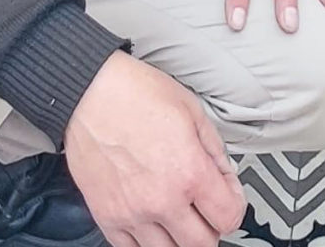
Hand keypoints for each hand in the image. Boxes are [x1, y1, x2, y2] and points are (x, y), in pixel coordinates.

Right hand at [63, 51, 243, 246]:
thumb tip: (225, 176)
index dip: (235, 208)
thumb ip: (214, 150)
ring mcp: (132, 213)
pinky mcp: (106, 217)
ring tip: (177, 215)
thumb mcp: (192, 111)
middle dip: (210, 229)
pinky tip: (151, 220)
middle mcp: (161, 199)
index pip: (229, 218)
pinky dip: (146, 241)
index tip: (229, 200)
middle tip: (206, 212)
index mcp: (189, 172)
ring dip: (178, 237)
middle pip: (202, 244)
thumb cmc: (135, 95)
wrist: (89, 93)